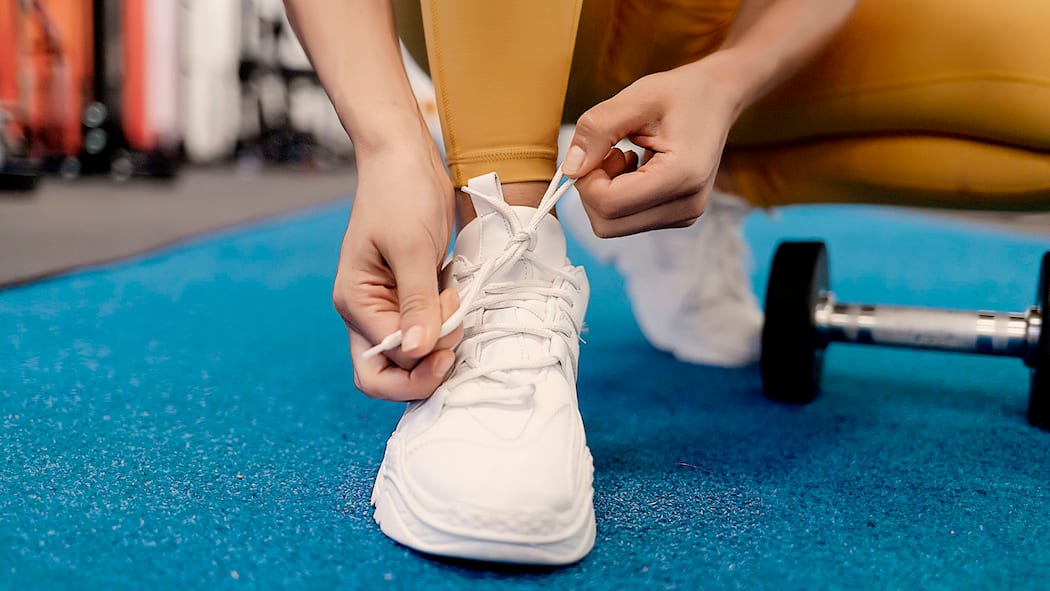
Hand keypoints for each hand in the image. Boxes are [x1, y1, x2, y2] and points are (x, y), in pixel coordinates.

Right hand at [333, 143, 463, 400]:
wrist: (405, 158)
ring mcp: (385, 307)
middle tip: (455, 341)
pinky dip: (443, 326)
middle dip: (424, 371)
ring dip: (438, 345)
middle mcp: (364, 312)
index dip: (422, 361)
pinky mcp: (407, 297)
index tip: (451, 330)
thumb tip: (418, 352)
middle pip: (387, 375)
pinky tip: (456, 298)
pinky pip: (424, 331)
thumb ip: (416, 302)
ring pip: (409, 356)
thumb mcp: (412, 247)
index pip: (383, 365)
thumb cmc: (402, 193)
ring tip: (456, 302)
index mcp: (355, 302)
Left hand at [562, 58, 744, 237]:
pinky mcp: (677, 217)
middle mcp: (687, 205)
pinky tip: (635, 168)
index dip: (587, 180)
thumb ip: (597, 129)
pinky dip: (618, 197)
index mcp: (682, 175)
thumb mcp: (636, 97)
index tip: (598, 149)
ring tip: (626, 156)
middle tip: (609, 152)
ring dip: (605, 193)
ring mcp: (684, 216)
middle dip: (593, 189)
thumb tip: (570, 169)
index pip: (609, 203)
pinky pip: (627, 220)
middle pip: (607, 224)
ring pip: (613, 226)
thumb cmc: (681, 93)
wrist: (717, 99)